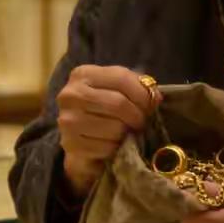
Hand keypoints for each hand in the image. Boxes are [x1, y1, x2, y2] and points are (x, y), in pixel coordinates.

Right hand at [56, 65, 156, 196]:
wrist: (80, 136)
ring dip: (127, 133)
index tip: (153, 104)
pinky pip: (106, 148)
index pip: (121, 78)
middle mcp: (71, 94)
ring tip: (127, 132)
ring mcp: (68, 120)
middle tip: (142, 122)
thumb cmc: (103, 108)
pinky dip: (116, 148)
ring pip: (114, 128)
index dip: (143, 93)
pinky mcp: (70, 144)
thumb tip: (155, 97)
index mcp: (83, 74)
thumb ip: (137, 87)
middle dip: (138, 115)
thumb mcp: (118, 89)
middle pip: (118, 104)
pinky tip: (114, 143)